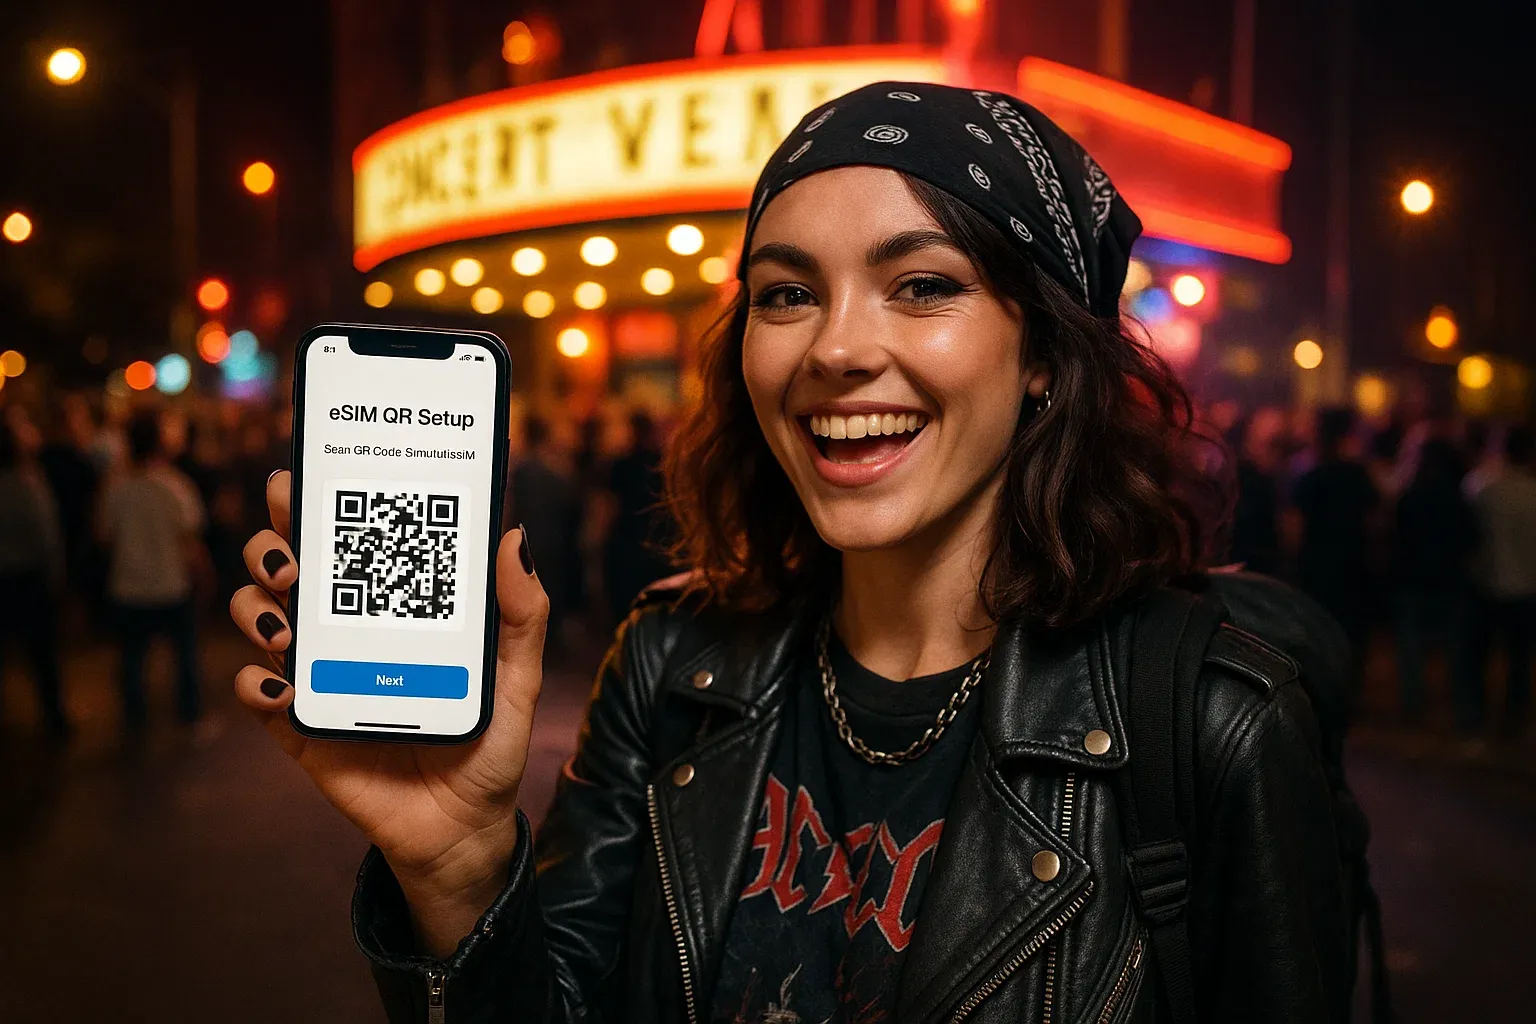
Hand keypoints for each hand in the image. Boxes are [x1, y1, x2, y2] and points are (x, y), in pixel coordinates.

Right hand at [229, 471, 548, 953]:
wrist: (462, 827)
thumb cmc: (489, 743)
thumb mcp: (518, 678)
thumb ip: (521, 614)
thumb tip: (514, 537)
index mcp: (396, 606)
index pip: (352, 539)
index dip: (321, 502)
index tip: (309, 477)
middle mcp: (348, 629)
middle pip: (288, 564)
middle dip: (273, 543)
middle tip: (294, 556)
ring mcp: (318, 673)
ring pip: (259, 615)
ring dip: (257, 606)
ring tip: (287, 622)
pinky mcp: (298, 725)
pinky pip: (255, 692)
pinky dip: (255, 683)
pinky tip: (281, 688)